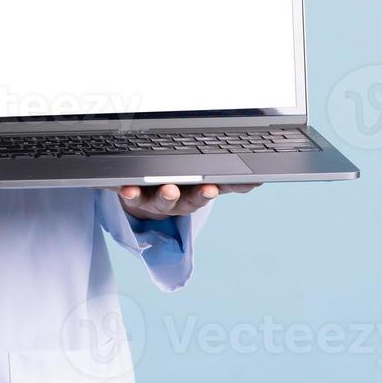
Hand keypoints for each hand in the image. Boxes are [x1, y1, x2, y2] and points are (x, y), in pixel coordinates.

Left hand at [109, 182, 261, 220]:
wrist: (149, 197)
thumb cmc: (182, 187)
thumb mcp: (207, 185)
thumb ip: (230, 181)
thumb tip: (258, 180)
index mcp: (193, 196)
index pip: (204, 195)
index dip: (208, 193)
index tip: (211, 188)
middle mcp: (173, 201)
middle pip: (180, 201)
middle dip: (186, 197)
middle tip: (187, 190)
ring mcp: (151, 200)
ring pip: (155, 200)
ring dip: (159, 195)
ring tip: (164, 189)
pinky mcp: (131, 194)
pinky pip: (126, 193)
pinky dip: (124, 190)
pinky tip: (123, 186)